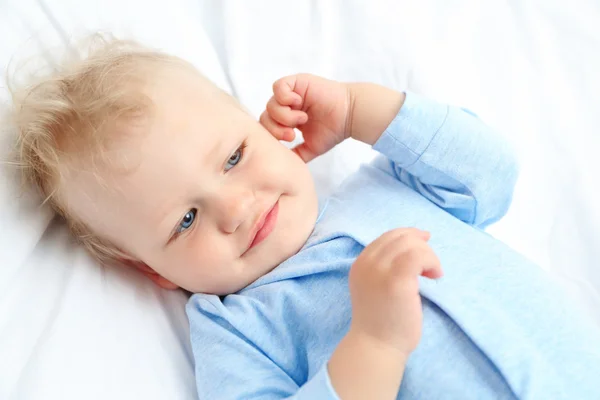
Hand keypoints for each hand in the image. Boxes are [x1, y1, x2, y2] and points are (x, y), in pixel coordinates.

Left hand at [260, 73, 350, 161]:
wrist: (348, 116)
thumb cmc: (332, 131)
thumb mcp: (310, 148)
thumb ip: (296, 155)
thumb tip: (282, 165)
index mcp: (287, 120)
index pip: (267, 127)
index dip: (273, 135)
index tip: (291, 139)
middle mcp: (287, 106)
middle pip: (265, 117)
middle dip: (276, 128)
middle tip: (292, 133)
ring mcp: (291, 93)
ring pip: (271, 104)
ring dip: (284, 115)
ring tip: (302, 119)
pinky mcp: (296, 82)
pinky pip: (278, 87)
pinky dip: (285, 97)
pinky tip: (298, 103)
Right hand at [348, 228, 442, 354]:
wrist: (377, 346)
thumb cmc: (382, 322)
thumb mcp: (375, 287)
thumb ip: (385, 268)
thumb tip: (414, 246)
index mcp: (360, 264)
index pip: (387, 237)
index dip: (409, 236)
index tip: (425, 244)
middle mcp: (366, 263)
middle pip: (399, 236)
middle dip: (421, 245)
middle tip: (431, 267)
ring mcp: (379, 271)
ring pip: (410, 243)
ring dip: (428, 255)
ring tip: (432, 274)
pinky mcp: (396, 281)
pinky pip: (418, 255)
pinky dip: (431, 261)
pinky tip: (435, 276)